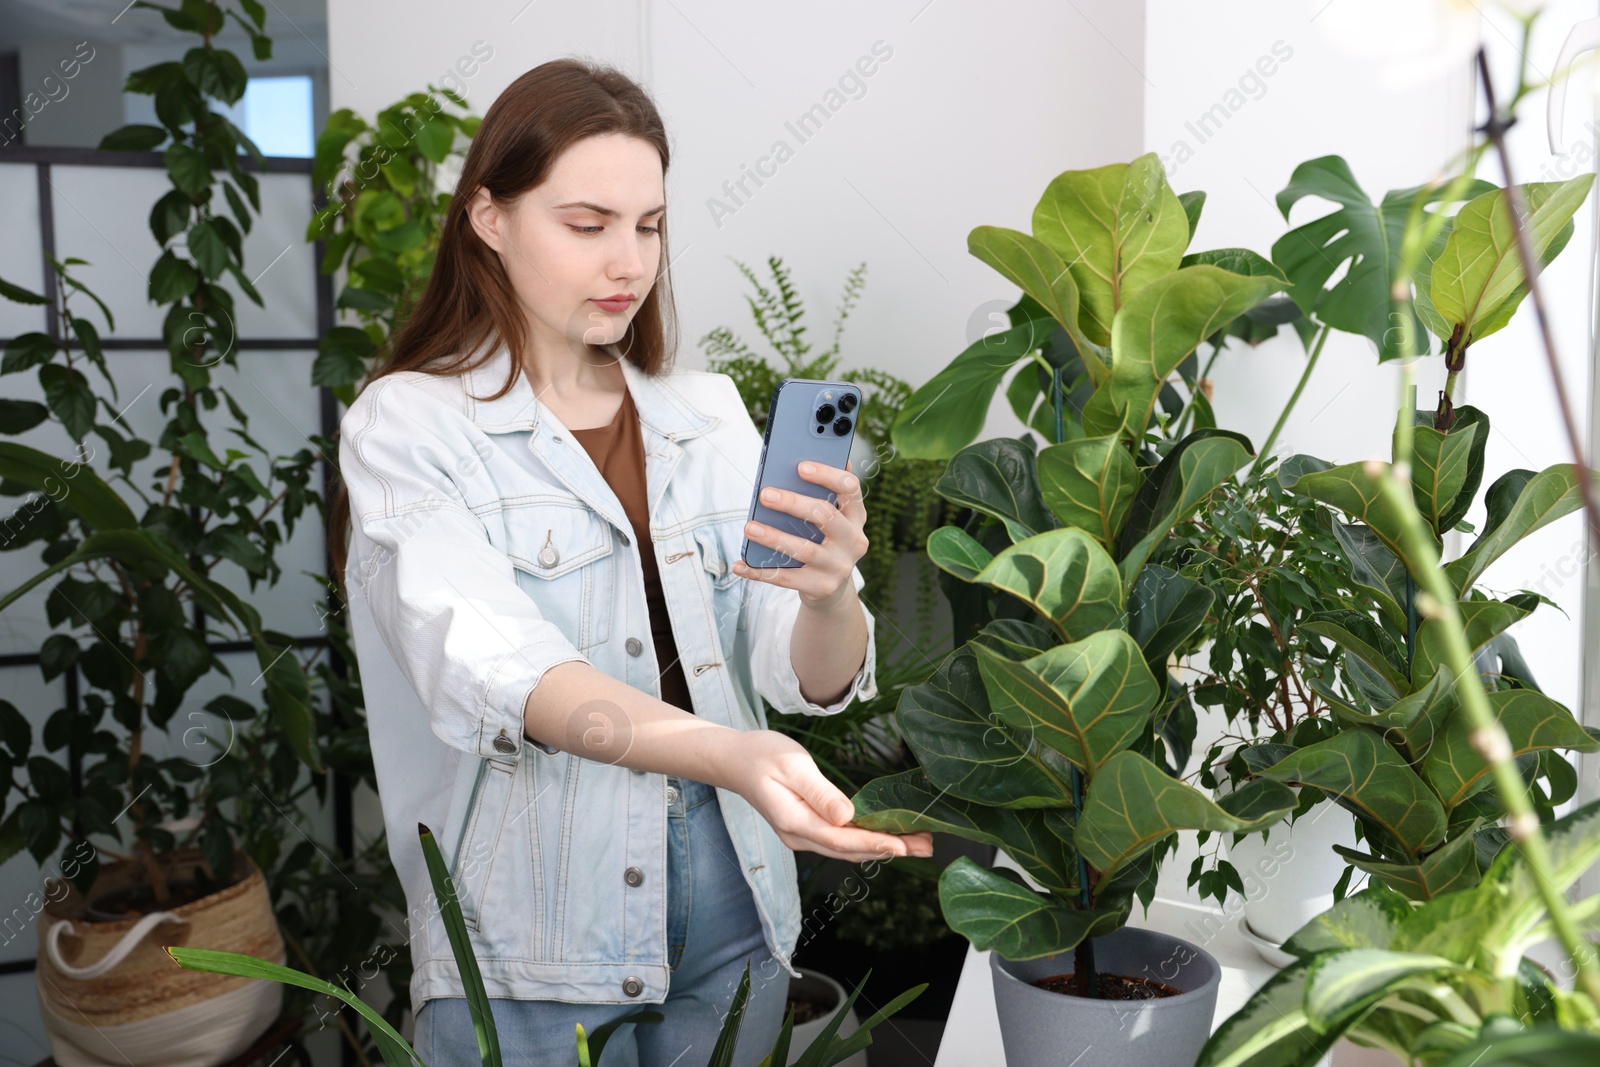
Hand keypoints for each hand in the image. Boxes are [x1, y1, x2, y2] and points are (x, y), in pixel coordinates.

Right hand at [721, 730, 933, 862]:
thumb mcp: (792, 766)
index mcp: (794, 821)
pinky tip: (888, 835)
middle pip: (850, 850)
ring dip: (883, 846)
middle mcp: (799, 836)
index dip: (875, 843)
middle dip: (890, 849)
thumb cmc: (762, 755)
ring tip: (918, 843)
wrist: (736, 761)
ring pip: (848, 848)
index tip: (903, 845)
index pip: (842, 840)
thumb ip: (820, 792)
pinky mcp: (807, 828)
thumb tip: (847, 816)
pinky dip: (867, 839)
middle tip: (927, 846)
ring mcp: (802, 835)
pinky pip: (841, 840)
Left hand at [733, 459, 866, 608]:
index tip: (800, 466)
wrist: (832, 587)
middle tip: (765, 495)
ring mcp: (839, 566)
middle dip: (793, 503)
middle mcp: (854, 540)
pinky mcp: (822, 587)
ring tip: (749, 527)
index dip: (827, 475)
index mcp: (856, 515)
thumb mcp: (831, 518)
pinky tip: (740, 565)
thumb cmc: (823, 540)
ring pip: (805, 549)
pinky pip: (786, 578)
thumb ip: (821, 493)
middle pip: (825, 516)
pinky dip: (760, 571)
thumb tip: (800, 459)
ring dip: (774, 537)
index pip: (850, 488)